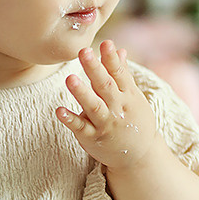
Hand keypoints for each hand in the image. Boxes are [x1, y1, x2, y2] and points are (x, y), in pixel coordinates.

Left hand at [57, 40, 157, 168]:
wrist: (139, 156)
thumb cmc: (133, 119)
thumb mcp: (133, 96)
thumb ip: (122, 73)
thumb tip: (118, 49)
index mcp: (128, 95)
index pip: (120, 73)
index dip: (112, 59)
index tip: (106, 42)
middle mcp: (117, 108)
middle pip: (105, 86)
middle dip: (95, 69)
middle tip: (84, 51)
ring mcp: (105, 123)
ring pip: (93, 107)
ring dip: (82, 93)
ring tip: (70, 79)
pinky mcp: (92, 137)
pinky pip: (81, 128)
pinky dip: (70, 120)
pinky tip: (59, 111)